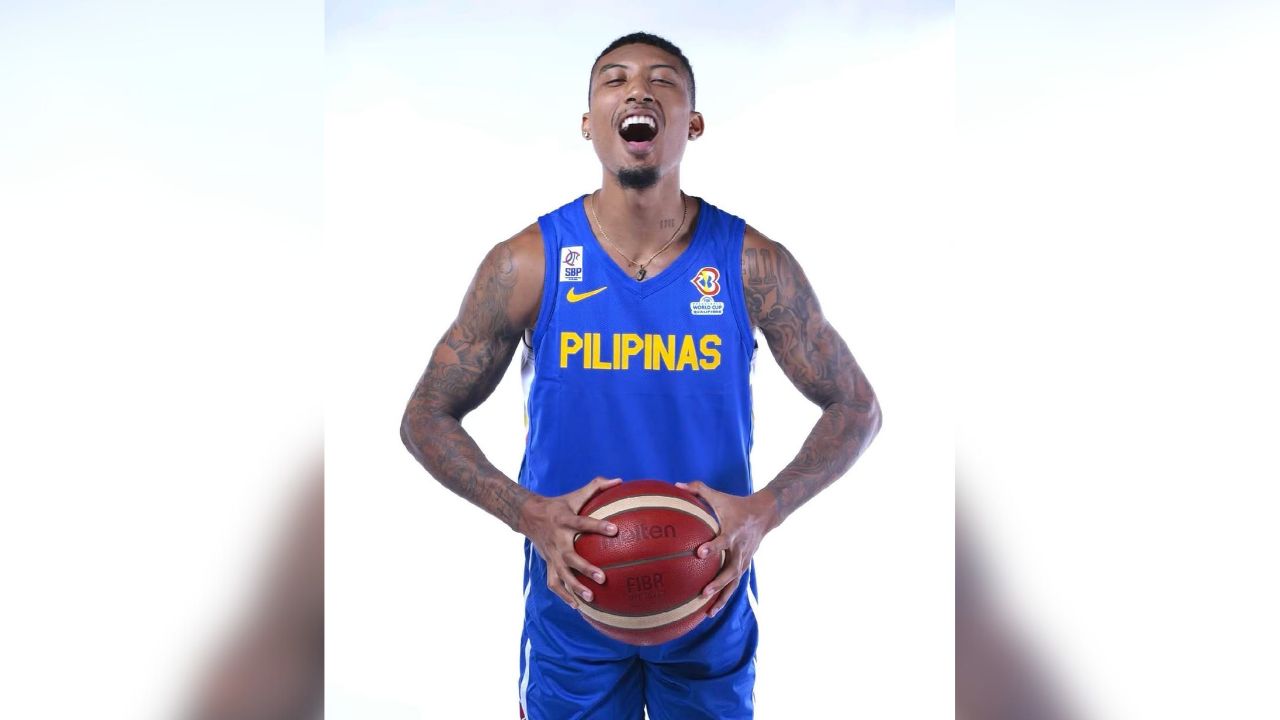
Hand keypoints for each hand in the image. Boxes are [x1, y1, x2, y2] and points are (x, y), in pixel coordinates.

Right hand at [518, 476, 621, 608]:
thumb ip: (597, 486)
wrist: (528, 516)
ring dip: (575, 588)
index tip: (615, 530)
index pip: (583, 522)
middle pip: (570, 557)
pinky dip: (564, 596)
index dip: (598, 526)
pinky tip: (578, 607)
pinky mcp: (548, 564)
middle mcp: (557, 540)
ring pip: (561, 575)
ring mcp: (551, 555)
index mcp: (565, 520)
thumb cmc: (559, 505)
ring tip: (592, 598)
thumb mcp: (575, 495)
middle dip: (585, 568)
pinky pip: (554, 583)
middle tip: (602, 577)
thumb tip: (620, 480)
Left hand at [676, 481, 777, 617]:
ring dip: (722, 598)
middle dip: (718, 582)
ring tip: (707, 613)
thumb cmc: (736, 505)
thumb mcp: (720, 496)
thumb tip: (676, 485)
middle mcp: (740, 549)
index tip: (700, 552)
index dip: (714, 547)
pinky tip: (710, 611)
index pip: (724, 540)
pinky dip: (724, 598)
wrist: (764, 515)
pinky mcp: (743, 567)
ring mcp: (743, 560)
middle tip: (703, 592)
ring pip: (733, 583)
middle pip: (731, 569)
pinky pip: (733, 585)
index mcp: (733, 531)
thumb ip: (698, 489)